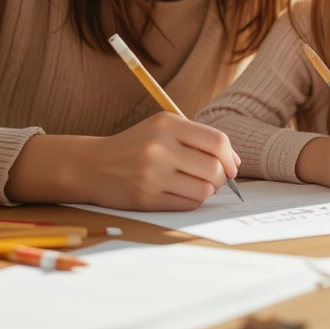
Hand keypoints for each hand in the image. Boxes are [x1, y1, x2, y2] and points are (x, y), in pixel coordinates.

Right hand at [7, 112, 240, 210]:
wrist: (93, 165)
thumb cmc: (137, 145)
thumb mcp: (163, 128)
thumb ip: (199, 139)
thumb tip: (235, 163)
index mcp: (168, 124)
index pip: (217, 142)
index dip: (231, 157)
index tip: (231, 166)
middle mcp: (160, 147)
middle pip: (215, 170)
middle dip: (222, 178)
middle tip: (214, 178)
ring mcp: (152, 174)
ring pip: (204, 190)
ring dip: (206, 191)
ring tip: (193, 184)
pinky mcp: (147, 198)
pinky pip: (188, 204)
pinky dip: (191, 201)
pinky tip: (179, 193)